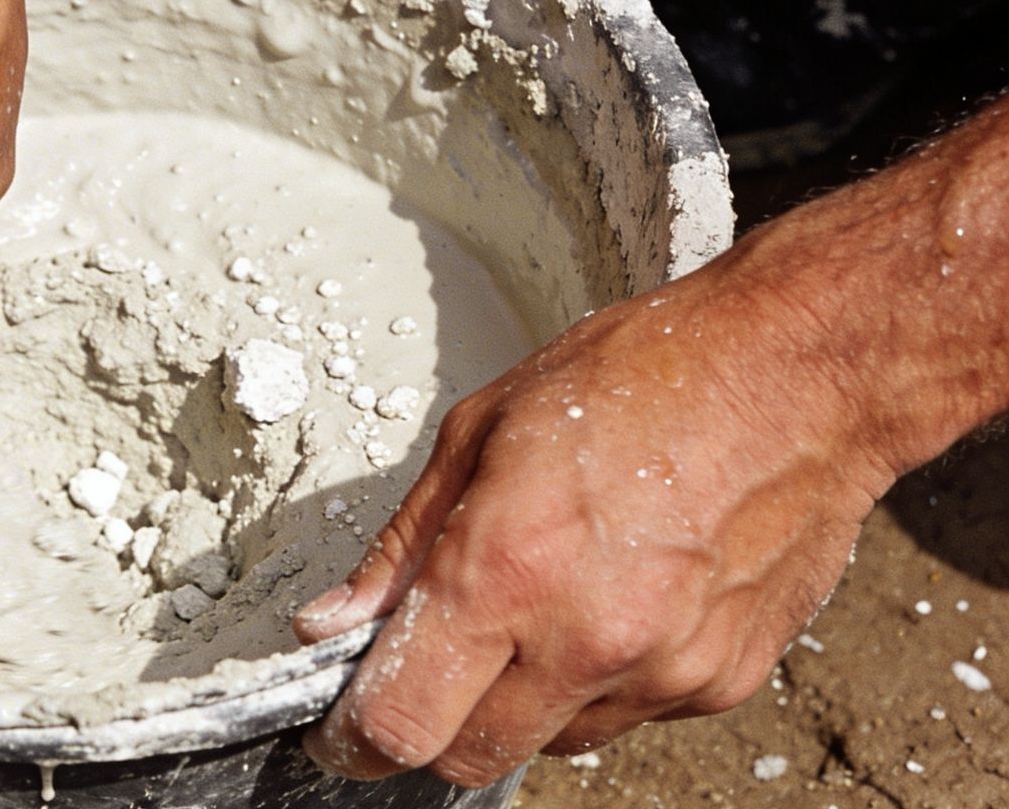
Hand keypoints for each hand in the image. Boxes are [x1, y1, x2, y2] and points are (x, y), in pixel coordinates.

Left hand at [291, 94, 1008, 784]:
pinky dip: (600, 680)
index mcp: (507, 569)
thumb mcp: (480, 430)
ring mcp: (661, 672)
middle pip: (468, 758)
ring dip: (522, 698)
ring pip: (550, 742)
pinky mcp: (720, 683)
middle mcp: (584, 639)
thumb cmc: (645, 376)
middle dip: (434, 724)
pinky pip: (628, 716)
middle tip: (433, 662)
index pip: (402, 721)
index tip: (343, 730)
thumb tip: (335, 621)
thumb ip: (402, 546)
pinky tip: (614, 597)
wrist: (798, 375)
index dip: (355, 738)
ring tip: (546, 597)